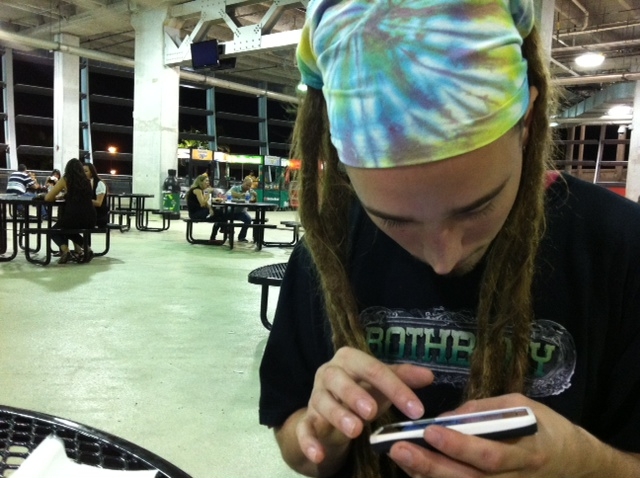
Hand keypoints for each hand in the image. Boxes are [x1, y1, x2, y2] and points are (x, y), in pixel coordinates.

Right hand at [296, 347, 433, 467]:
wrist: (327, 411)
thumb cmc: (360, 392)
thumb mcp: (380, 384)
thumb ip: (403, 378)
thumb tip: (429, 376)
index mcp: (349, 359)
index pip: (372, 368)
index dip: (395, 388)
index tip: (416, 410)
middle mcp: (328, 373)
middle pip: (338, 379)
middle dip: (355, 395)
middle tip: (372, 412)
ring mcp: (315, 397)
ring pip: (323, 403)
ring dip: (338, 416)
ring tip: (356, 430)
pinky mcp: (306, 421)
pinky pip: (304, 430)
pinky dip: (309, 442)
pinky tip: (319, 454)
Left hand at [389, 394, 617, 477]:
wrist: (576, 464)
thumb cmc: (548, 428)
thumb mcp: (523, 406)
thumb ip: (486, 409)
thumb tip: (450, 416)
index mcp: (525, 454)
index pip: (488, 454)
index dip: (459, 445)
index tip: (431, 430)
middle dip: (431, 466)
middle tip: (399, 449)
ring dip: (428, 476)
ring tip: (400, 458)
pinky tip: (415, 472)